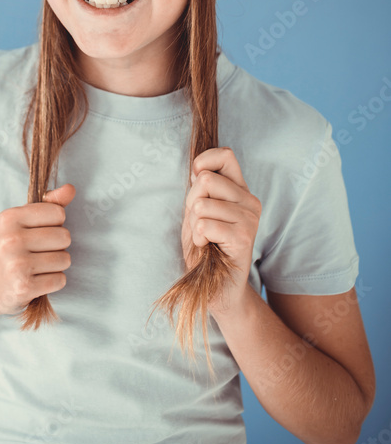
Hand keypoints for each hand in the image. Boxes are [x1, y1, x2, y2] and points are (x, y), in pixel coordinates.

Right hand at [0, 183, 75, 318]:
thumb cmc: (8, 249)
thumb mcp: (20, 222)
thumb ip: (48, 204)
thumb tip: (71, 188)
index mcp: (9, 217)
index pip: (58, 213)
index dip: (55, 224)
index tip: (39, 232)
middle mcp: (10, 239)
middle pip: (65, 236)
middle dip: (58, 246)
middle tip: (38, 252)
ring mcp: (16, 265)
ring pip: (65, 259)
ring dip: (57, 265)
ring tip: (37, 267)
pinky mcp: (24, 288)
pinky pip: (60, 280)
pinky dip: (53, 281)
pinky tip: (36, 281)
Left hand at [182, 148, 260, 317]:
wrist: (218, 288)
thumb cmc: (206, 248)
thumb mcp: (198, 212)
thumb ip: (201, 189)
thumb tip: (197, 170)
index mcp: (240, 190)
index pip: (225, 155)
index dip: (203, 162)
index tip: (196, 182)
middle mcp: (250, 201)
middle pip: (206, 179)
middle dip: (192, 202)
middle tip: (200, 223)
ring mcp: (250, 219)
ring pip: (201, 203)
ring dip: (194, 224)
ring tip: (206, 238)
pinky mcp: (243, 237)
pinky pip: (204, 225)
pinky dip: (198, 238)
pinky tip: (208, 248)